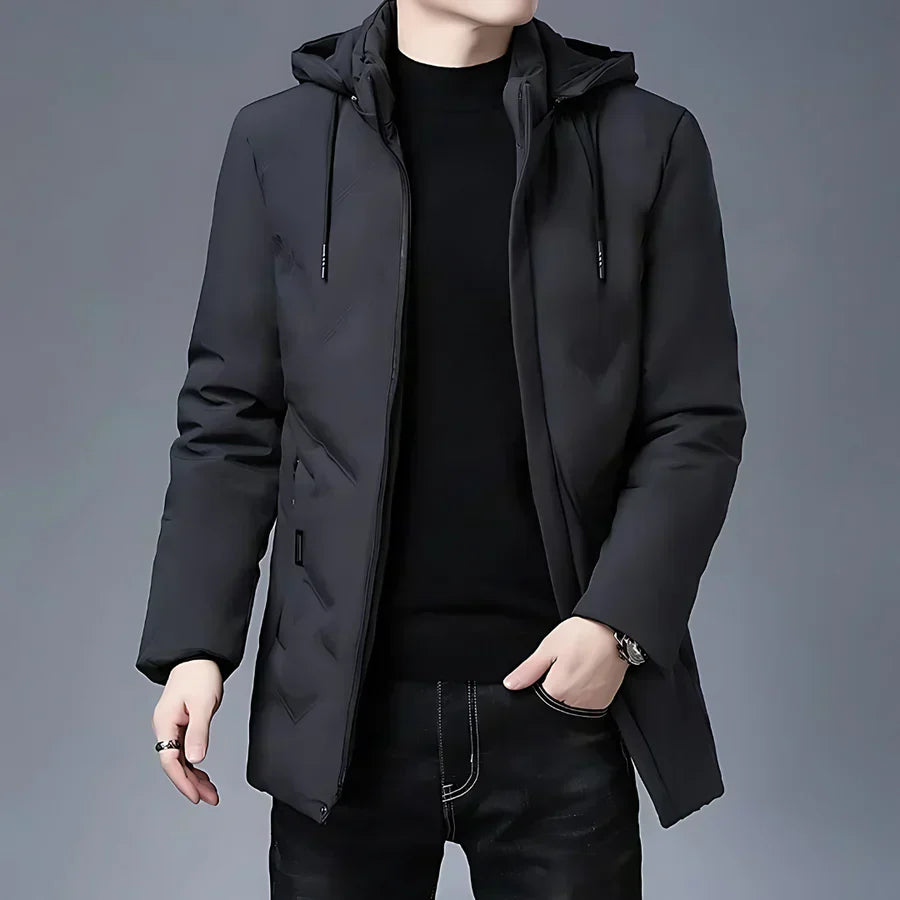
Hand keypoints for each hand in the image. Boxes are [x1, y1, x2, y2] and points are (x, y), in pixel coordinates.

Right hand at [151, 659, 222, 804]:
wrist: (199, 656)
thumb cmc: (200, 675)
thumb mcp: (203, 704)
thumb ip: (199, 732)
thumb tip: (196, 760)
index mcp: (165, 723)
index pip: (170, 761)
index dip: (183, 781)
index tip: (196, 796)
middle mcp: (165, 727)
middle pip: (174, 764)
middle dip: (191, 783)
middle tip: (210, 798)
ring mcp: (171, 726)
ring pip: (180, 759)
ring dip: (194, 776)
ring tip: (211, 792)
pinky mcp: (180, 724)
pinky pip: (184, 750)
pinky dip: (194, 764)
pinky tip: (203, 774)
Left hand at [502, 617, 628, 708]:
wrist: (615, 630)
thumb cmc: (582, 635)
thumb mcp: (549, 647)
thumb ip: (529, 670)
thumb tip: (511, 685)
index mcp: (558, 691)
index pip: (539, 700)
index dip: (540, 685)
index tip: (547, 671)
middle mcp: (576, 703)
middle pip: (555, 704)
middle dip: (555, 689)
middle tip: (563, 666)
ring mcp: (592, 704)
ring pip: (572, 706)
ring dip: (569, 694)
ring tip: (576, 669)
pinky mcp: (605, 702)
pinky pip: (588, 705)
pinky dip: (583, 694)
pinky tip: (586, 676)